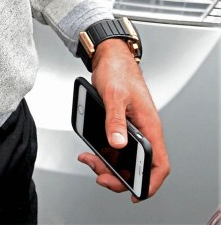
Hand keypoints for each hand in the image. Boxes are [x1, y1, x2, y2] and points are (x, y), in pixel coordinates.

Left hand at [77, 40, 169, 201]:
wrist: (109, 56)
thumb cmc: (118, 71)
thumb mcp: (114, 96)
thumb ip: (115, 120)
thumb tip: (117, 144)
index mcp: (149, 125)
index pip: (159, 163)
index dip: (151, 182)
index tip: (136, 193)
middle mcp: (143, 130)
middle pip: (138, 165)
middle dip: (120, 176)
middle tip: (101, 177)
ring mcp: (132, 129)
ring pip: (123, 158)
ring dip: (107, 164)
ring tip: (89, 160)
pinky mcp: (121, 125)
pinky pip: (114, 147)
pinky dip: (102, 152)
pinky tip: (89, 151)